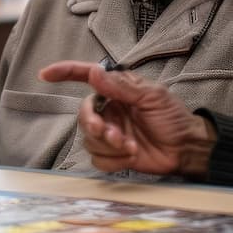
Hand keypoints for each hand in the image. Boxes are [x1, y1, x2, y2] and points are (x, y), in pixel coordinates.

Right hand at [39, 61, 215, 177]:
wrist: (186, 149)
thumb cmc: (173, 118)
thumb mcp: (152, 96)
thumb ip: (122, 86)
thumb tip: (95, 72)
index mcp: (117, 90)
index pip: (86, 77)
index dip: (65, 73)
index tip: (46, 74)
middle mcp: (110, 110)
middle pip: (84, 115)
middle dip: (95, 126)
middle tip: (112, 133)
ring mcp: (111, 132)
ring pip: (89, 139)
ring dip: (108, 145)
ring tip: (130, 145)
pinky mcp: (113, 155)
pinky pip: (98, 158)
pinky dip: (113, 160)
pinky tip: (130, 156)